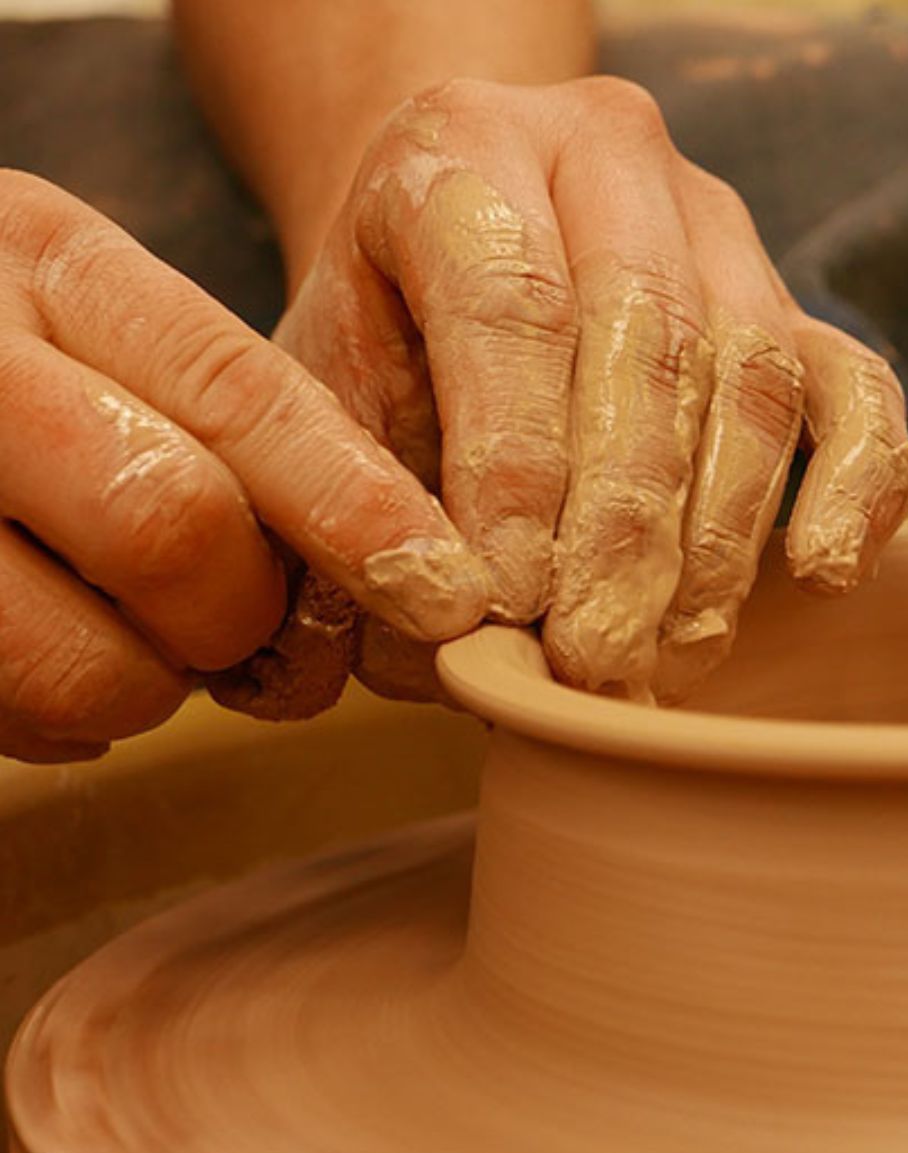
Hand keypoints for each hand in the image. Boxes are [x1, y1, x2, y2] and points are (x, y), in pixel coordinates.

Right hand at [0, 172, 496, 760]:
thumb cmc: (23, 366)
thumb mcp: (105, 324)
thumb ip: (230, 413)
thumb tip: (407, 557)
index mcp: (52, 264)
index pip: (238, 393)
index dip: (356, 506)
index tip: (446, 590)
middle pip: (172, 526)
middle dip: (242, 609)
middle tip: (236, 620)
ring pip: (89, 661)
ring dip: (153, 680)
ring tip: (136, 634)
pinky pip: (15, 715)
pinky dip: (67, 713)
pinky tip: (62, 651)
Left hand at [275, 76, 907, 702]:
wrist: (464, 247)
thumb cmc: (386, 338)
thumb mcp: (327, 394)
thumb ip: (360, 498)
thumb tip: (448, 635)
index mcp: (465, 146)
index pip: (510, 300)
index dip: (515, 463)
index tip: (508, 600)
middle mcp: (608, 157)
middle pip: (649, 339)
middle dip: (623, 525)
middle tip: (594, 656)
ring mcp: (721, 229)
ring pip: (755, 375)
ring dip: (718, 538)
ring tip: (667, 653)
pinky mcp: (794, 307)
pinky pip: (859, 390)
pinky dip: (856, 487)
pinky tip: (819, 575)